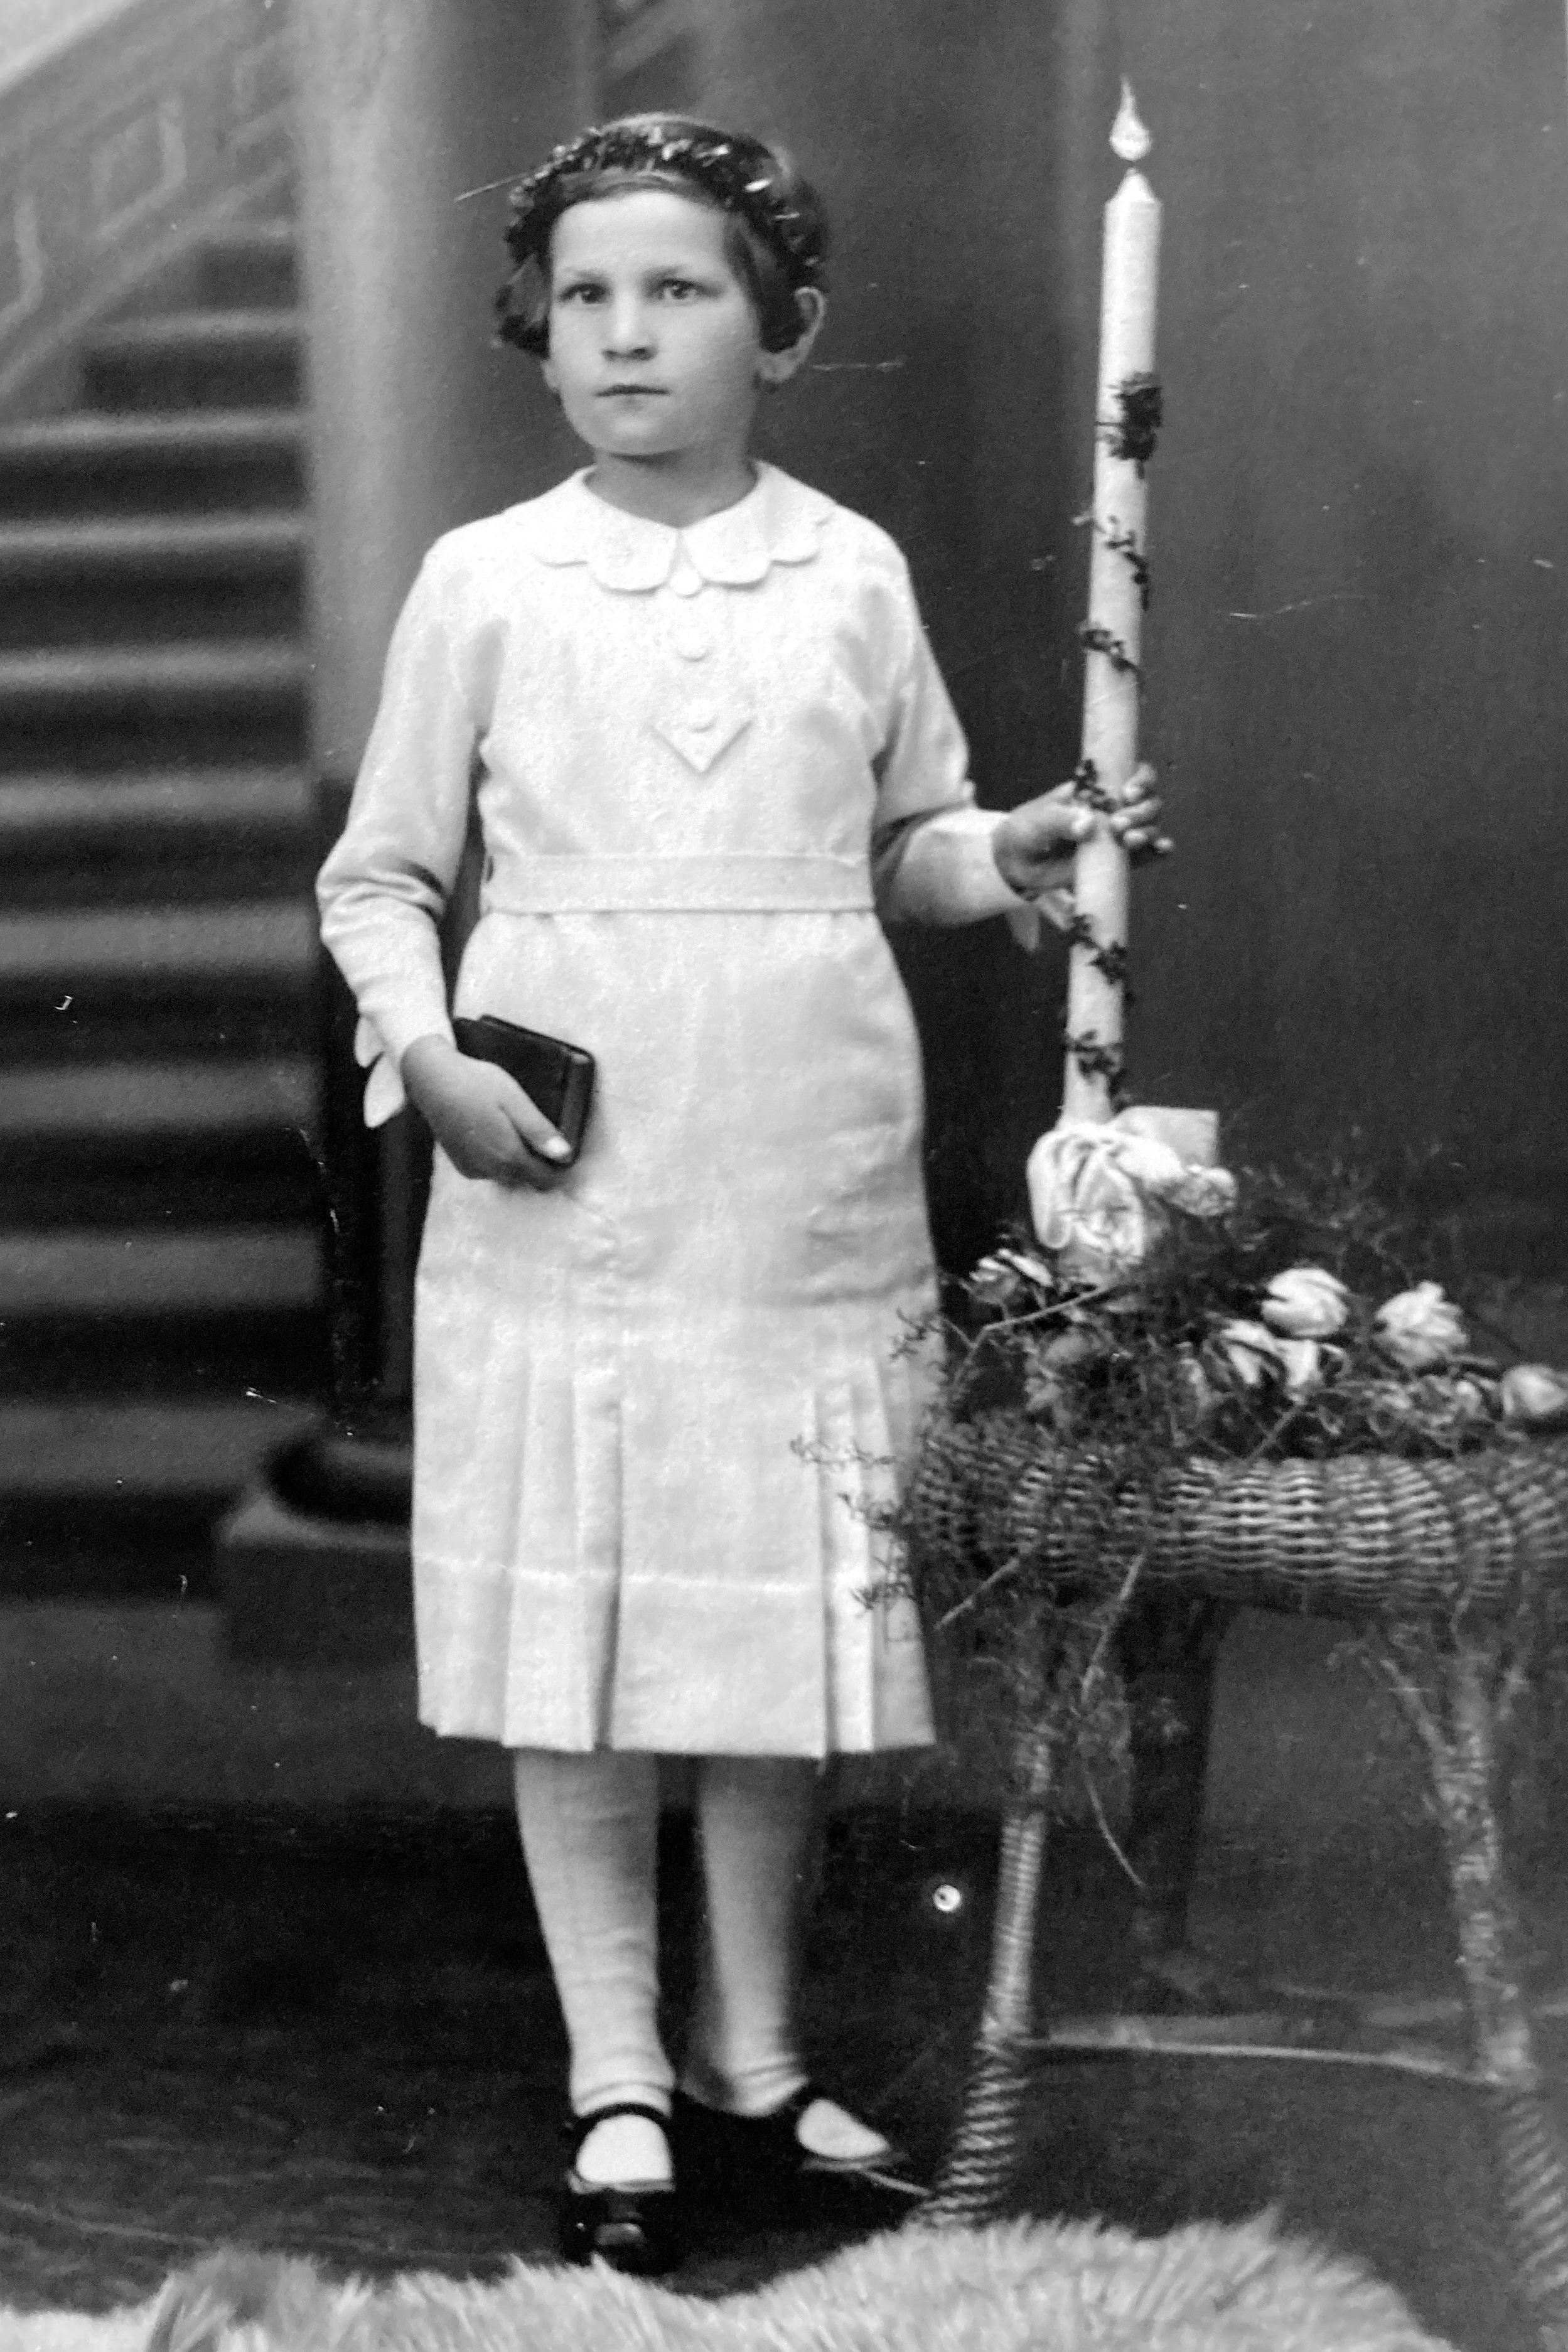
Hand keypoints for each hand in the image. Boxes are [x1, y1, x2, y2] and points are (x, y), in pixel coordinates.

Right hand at [401, 1034, 571, 1187]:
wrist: (431, 1080)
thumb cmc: (476, 1084)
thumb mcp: (514, 1100)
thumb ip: (539, 1131)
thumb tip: (565, 1155)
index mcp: (509, 1155)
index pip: (545, 1179)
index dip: (558, 1167)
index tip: (563, 1149)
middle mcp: (491, 1170)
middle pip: (528, 1180)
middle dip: (539, 1164)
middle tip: (537, 1133)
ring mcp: (474, 1169)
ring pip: (509, 1177)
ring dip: (517, 1162)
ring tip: (514, 1130)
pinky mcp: (462, 1165)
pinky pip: (490, 1171)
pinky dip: (498, 1160)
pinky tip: (494, 1134)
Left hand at [992, 762, 1171, 898]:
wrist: (1018, 865)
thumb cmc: (1027, 830)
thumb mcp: (1038, 820)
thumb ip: (1060, 820)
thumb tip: (1088, 825)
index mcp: (1098, 790)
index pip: (1131, 774)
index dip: (1141, 779)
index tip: (1129, 793)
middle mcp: (1114, 809)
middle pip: (1148, 802)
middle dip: (1141, 811)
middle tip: (1117, 825)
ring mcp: (1118, 835)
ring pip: (1150, 826)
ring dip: (1147, 831)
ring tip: (1126, 840)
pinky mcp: (1119, 860)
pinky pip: (1147, 854)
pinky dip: (1158, 851)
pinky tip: (1161, 850)